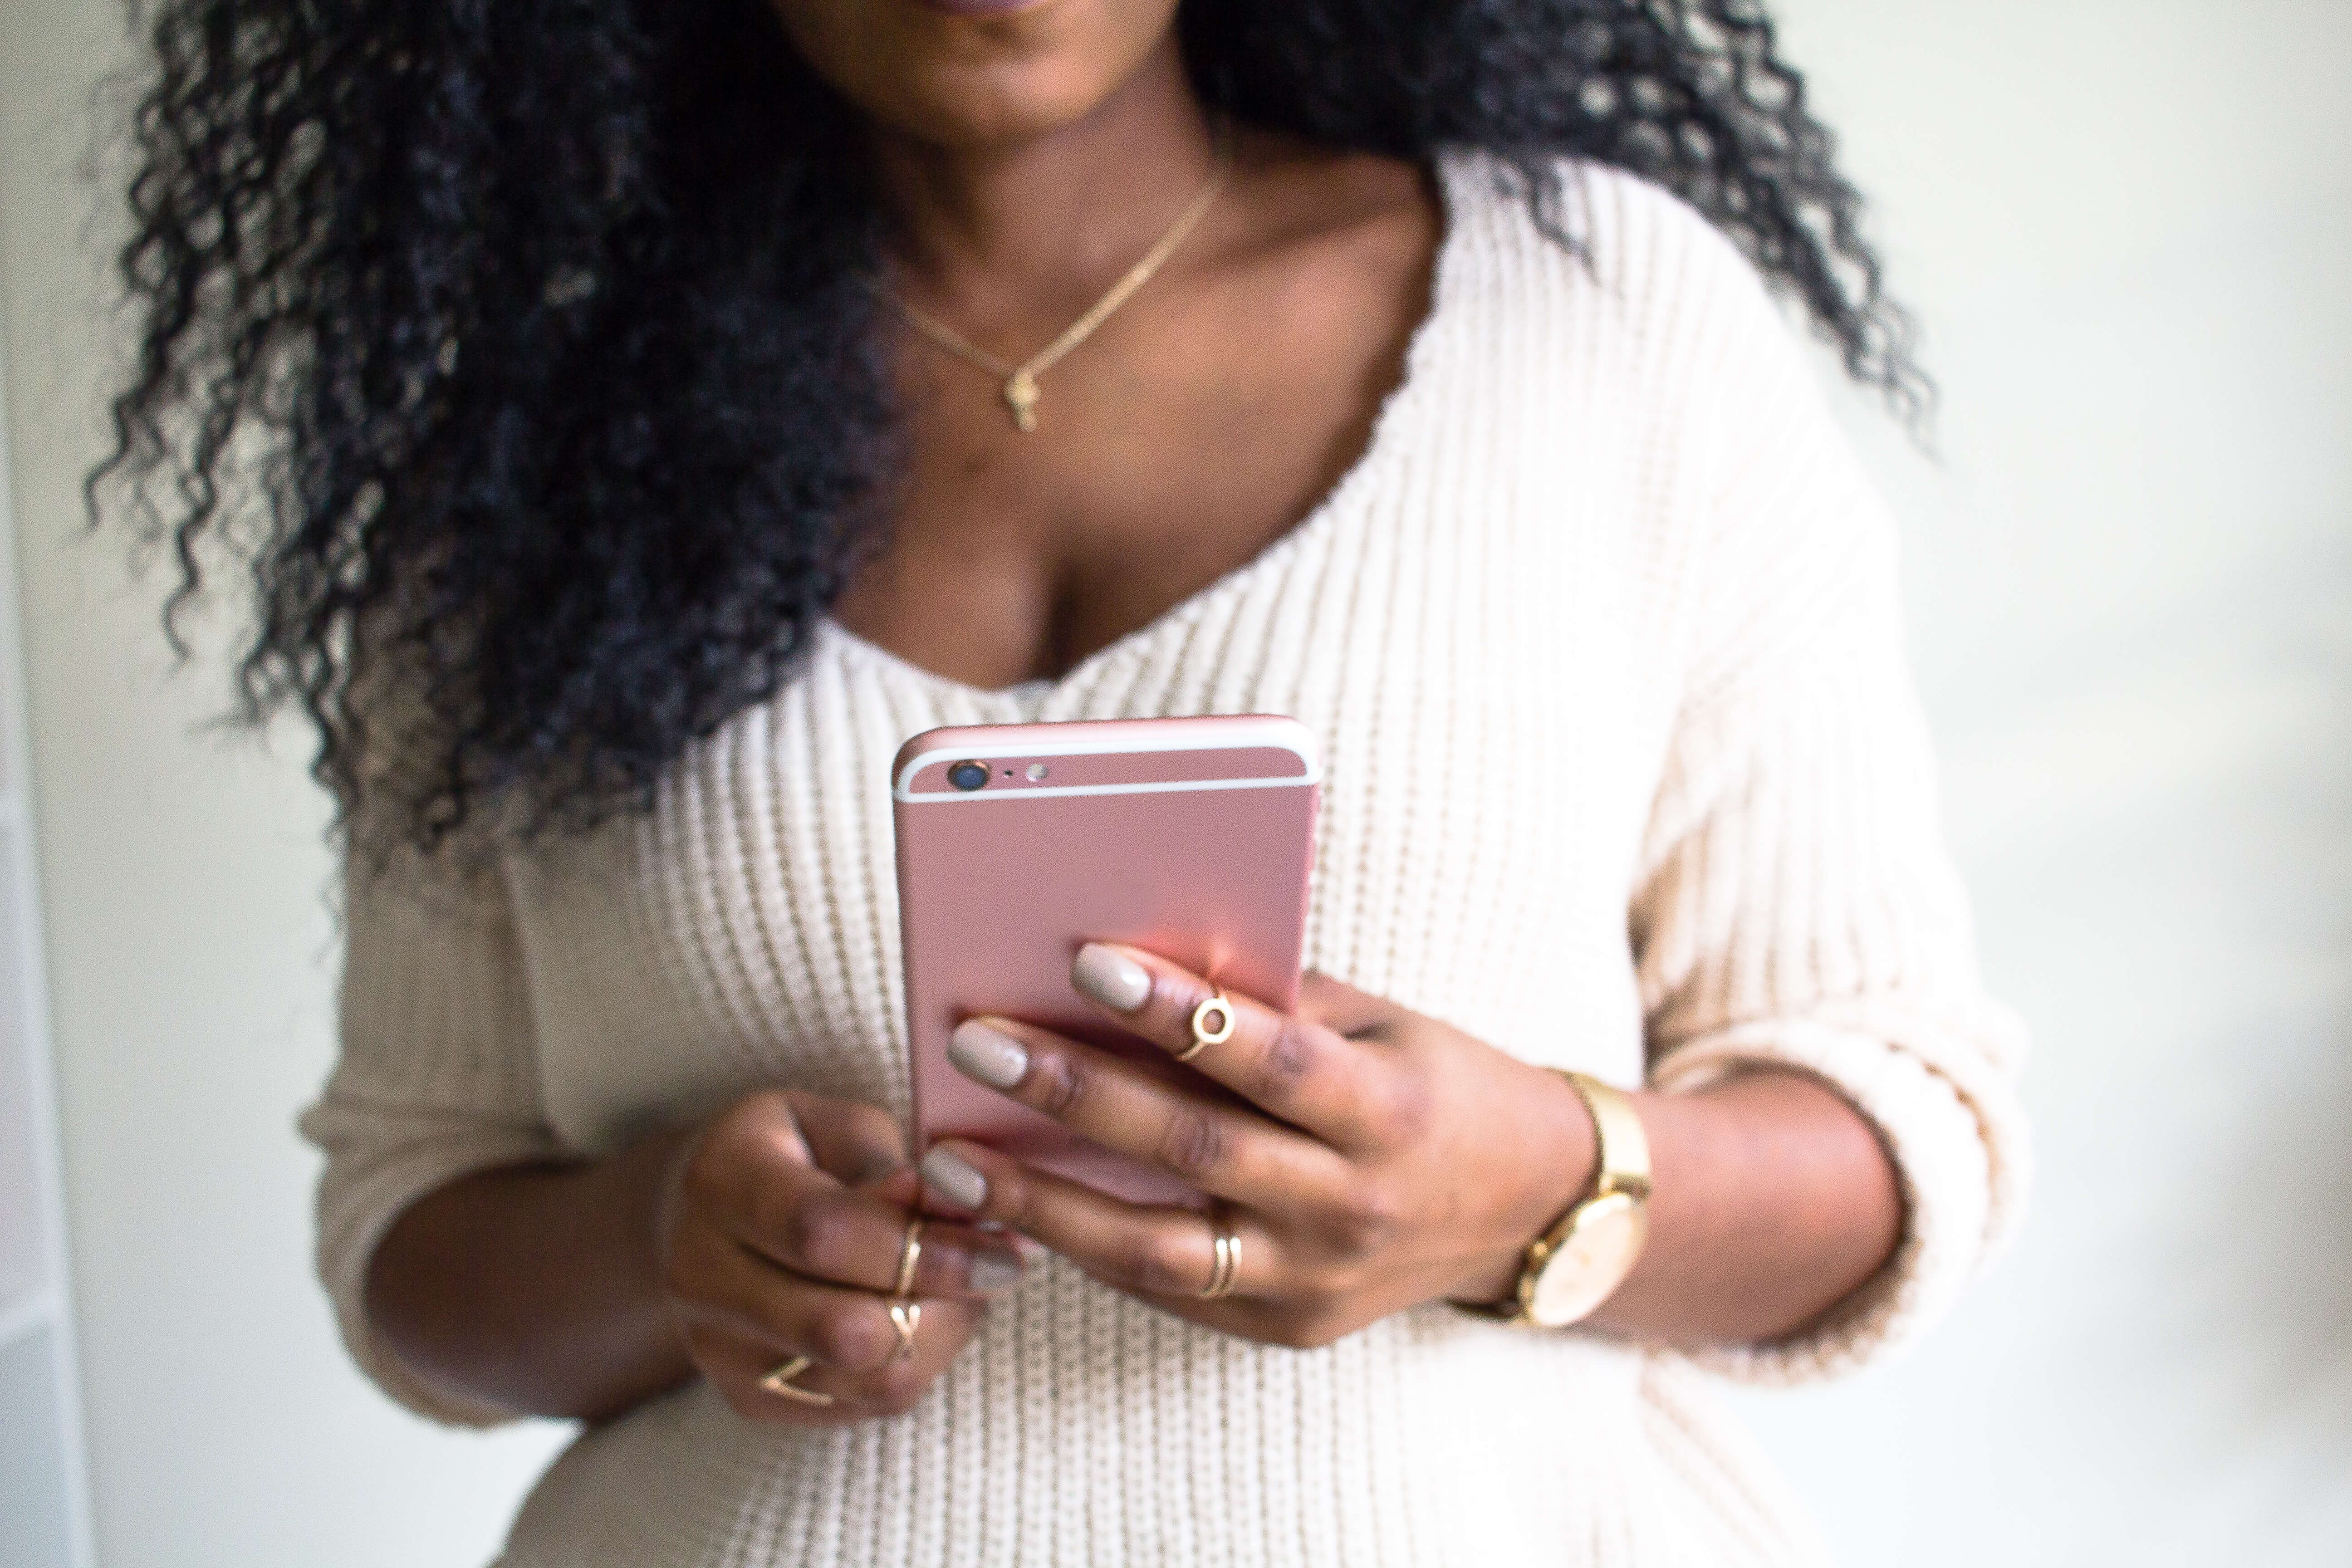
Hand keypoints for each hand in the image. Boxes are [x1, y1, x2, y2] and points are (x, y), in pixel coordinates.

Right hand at [657, 1089, 1027, 1421]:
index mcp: (720, 1183)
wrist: (702, 1219)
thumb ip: (888, 1162)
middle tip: (999, 1268)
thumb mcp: (834, 1123)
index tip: (998, 1242)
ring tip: (968, 1291)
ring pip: (860, 1379)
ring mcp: (718, 1349)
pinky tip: (928, 1317)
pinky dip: (915, 1365)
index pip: (823, 1232)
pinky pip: (859, 1404)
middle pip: (840, 1327)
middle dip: (944, 1303)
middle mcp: (701, 1276)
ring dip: (940, 1339)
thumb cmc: (792, 1155)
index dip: (923, 1244)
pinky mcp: (746, 1397)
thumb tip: (946, 1206)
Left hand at [914, 947, 1596, 1348]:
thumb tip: (1138, 958)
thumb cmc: (1432, 1086)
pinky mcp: (1287, 1326)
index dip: (1180, 1013)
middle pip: (1196, 1150)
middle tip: (977, 1045)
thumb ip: (1274, 1002)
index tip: (1087, 959)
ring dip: (1043, 1204)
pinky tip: (1017, 1206)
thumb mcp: (1376, 1028)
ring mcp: (1317, 1280)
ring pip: (1159, 1250)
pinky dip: (1089, 1246)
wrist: (1523, 1209)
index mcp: (1389, 1113)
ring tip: (952, 1161)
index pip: (1270, 1058)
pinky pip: (1171, 1288)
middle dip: (1075, 1095)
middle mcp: (1354, 1206)